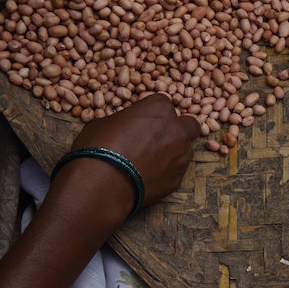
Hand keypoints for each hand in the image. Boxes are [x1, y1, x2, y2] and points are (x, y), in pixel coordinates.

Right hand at [68, 93, 200, 206]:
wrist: (102, 184)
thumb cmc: (98, 147)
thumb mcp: (104, 122)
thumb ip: (124, 121)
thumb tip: (123, 127)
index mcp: (159, 109)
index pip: (164, 103)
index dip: (154, 112)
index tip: (144, 120)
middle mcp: (177, 131)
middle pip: (189, 125)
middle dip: (178, 129)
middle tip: (160, 136)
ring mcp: (181, 157)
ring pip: (186, 150)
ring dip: (174, 152)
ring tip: (151, 160)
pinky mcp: (178, 180)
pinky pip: (176, 172)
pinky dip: (167, 172)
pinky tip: (148, 176)